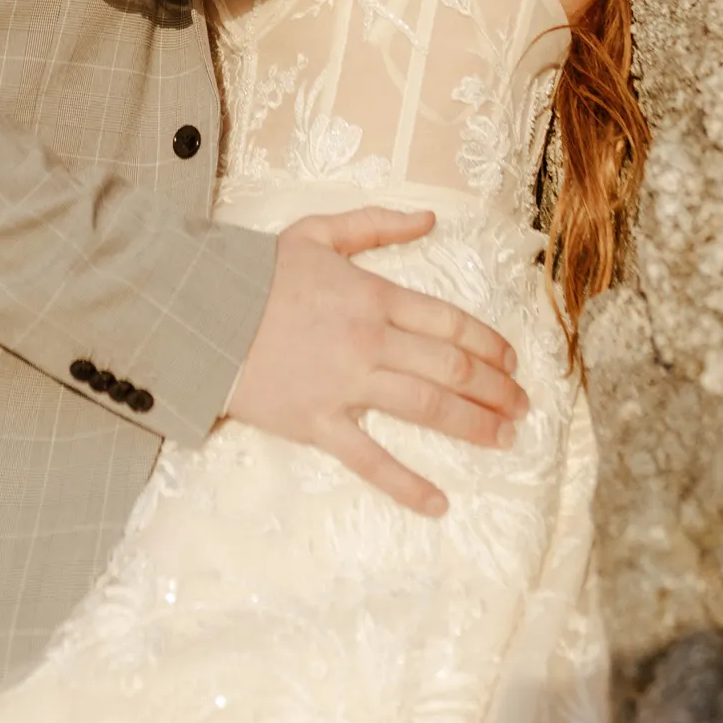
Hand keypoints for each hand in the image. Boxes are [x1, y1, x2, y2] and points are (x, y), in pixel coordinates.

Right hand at [228, 208, 528, 516]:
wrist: (199, 312)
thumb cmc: (257, 272)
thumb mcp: (317, 233)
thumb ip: (376, 225)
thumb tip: (429, 220)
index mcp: (373, 295)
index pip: (450, 323)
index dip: (488, 345)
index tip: (512, 362)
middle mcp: (370, 341)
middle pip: (451, 369)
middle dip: (496, 389)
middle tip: (522, 406)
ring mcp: (346, 385)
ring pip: (427, 409)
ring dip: (474, 426)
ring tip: (504, 439)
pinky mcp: (318, 422)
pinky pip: (371, 459)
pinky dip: (407, 485)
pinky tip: (439, 503)